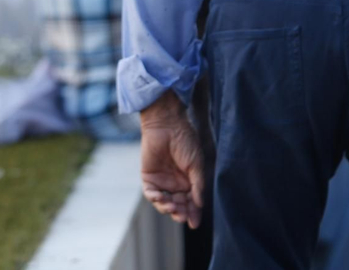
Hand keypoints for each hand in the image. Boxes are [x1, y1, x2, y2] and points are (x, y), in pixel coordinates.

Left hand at [139, 94, 206, 227]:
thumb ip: (198, 184)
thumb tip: (200, 204)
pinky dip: (156, 199)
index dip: (194, 213)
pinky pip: (151, 194)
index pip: (192, 202)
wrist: (167, 125)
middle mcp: (176, 184)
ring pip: (164, 202)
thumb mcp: (196, 164)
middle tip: (182, 215)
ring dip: (168, 208)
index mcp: (190, 181)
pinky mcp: (149, 178)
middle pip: (178, 205)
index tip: (195, 224)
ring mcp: (162, 182)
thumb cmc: (185, 141)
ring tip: (172, 206)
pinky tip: (162, 198)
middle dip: (181, 212)